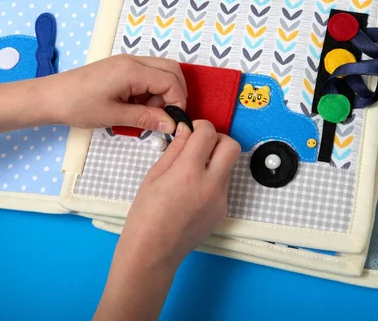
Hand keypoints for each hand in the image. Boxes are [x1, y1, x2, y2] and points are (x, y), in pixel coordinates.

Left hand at [45, 55, 186, 133]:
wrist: (51, 97)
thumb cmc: (77, 105)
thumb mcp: (114, 115)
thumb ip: (146, 118)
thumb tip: (171, 124)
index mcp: (132, 70)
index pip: (171, 81)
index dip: (178, 102)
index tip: (173, 122)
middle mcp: (132, 61)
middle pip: (171, 70)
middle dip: (174, 94)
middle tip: (164, 116)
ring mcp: (125, 62)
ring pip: (160, 72)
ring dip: (161, 93)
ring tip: (145, 113)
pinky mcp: (119, 68)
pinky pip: (146, 75)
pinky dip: (149, 90)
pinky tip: (135, 107)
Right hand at [120, 120, 240, 268]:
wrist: (153, 251)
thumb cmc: (145, 215)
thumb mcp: (154, 176)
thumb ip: (175, 150)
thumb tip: (186, 130)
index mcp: (188, 172)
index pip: (207, 133)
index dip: (199, 126)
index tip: (191, 129)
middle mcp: (210, 185)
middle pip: (231, 146)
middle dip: (217, 139)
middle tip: (199, 145)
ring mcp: (219, 200)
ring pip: (228, 166)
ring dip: (214, 161)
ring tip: (190, 172)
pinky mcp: (222, 212)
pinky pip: (223, 187)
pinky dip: (211, 181)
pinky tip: (191, 192)